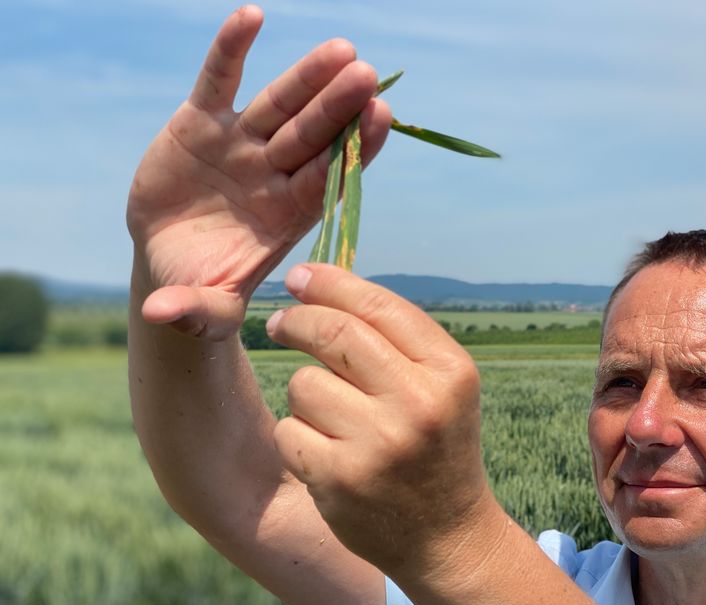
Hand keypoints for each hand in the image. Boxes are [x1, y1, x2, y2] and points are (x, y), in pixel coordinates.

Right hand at [127, 5, 390, 338]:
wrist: (173, 263)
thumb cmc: (202, 287)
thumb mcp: (202, 306)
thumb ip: (194, 307)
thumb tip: (160, 313)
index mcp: (288, 214)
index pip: (328, 176)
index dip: (355, 148)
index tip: (383, 117)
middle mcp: (274, 173)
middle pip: (312, 134)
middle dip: (337, 106)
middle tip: (367, 74)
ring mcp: (242, 145)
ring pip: (279, 105)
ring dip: (306, 77)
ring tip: (340, 50)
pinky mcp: (203, 124)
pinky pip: (219, 82)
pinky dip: (231, 50)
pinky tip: (251, 16)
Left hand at [267, 264, 497, 581]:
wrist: (445, 536)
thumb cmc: (436, 444)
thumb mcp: (441, 386)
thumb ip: (396, 337)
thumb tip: (319, 284)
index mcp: (449, 371)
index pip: (379, 306)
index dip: (330, 283)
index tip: (299, 277)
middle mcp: (418, 404)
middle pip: (333, 333)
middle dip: (297, 320)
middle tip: (280, 324)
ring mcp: (378, 445)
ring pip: (303, 383)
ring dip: (307, 394)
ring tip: (335, 419)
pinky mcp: (339, 481)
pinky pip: (288, 429)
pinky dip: (297, 436)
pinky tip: (325, 453)